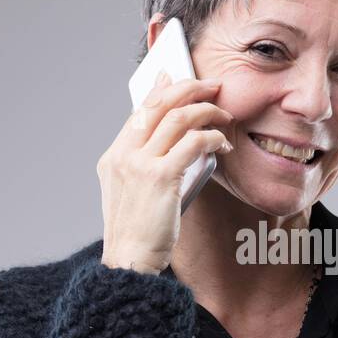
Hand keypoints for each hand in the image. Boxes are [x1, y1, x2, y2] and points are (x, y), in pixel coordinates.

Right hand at [97, 70, 233, 274]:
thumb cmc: (140, 232)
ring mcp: (139, 165)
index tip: (177, 77)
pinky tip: (223, 143)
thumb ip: (149, 163)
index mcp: (113, 157)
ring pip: (178, 117)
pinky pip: (193, 143)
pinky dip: (213, 137)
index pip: (139, 111)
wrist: (130, 261)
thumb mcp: (136, 192)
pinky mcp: (159, 177)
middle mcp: (123, 155)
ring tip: (224, 116)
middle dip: (189, 88)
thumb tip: (179, 138)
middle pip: (158, 104)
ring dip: (207, 111)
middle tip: (212, 86)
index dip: (161, 89)